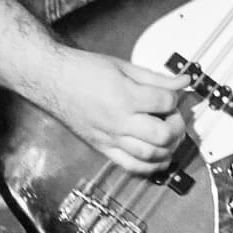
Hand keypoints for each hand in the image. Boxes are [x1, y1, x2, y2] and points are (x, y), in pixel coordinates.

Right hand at [49, 49, 185, 173]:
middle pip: (162, 135)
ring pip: (150, 155)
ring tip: (169, 135)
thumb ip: (156, 77)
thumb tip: (182, 81)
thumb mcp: (123, 66)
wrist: (51, 79)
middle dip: (177, 127)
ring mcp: (109, 138)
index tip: (172, 95)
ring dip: (168, 148)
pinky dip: (150, 167)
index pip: (165, 103)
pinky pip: (131, 167)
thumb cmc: (81, 70)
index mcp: (124, 96)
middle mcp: (117, 121)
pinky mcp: (102, 148)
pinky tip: (158, 156)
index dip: (174, 99)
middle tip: (174, 117)